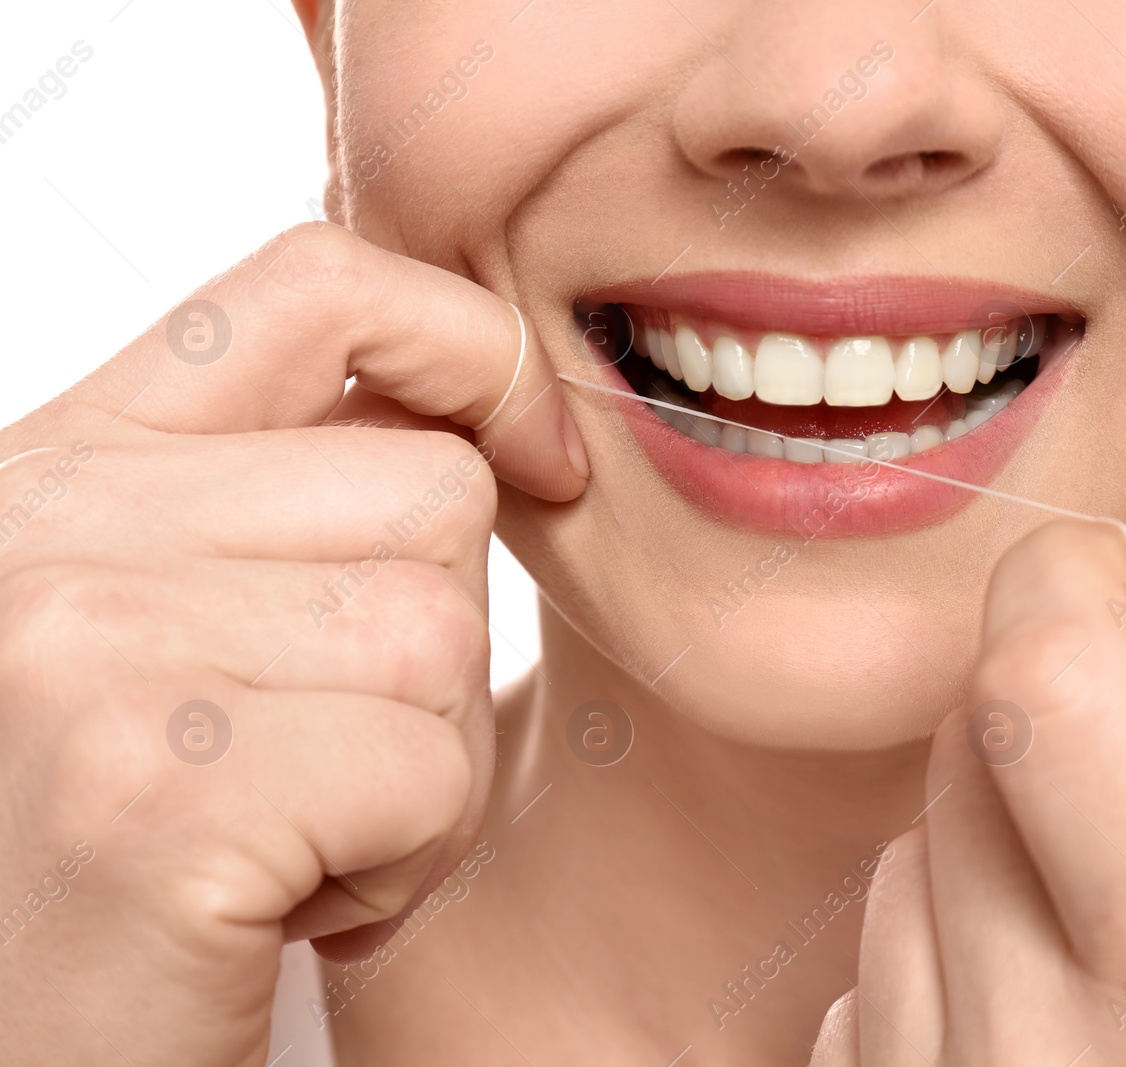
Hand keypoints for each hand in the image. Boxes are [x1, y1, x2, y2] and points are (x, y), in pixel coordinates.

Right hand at [0, 222, 584, 1063]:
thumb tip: (480, 419)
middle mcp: (50, 526)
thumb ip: (274, 504)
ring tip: (283, 841)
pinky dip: (399, 865)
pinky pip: (430, 768)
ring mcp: (91, 645)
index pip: (316, 285)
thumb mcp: (165, 638)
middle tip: (308, 768)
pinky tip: (274, 913)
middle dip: (433, 651)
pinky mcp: (160, 787)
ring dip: (421, 768)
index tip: (543, 458)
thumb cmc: (122, 862)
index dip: (469, 346)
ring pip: (445, 628)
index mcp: (59, 467)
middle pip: (430, 488)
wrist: (19, 1045)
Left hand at [812, 521, 1125, 1065]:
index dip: (1059, 591)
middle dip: (1049, 729)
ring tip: (1106, 959)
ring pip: (904, 861)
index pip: (1045, 702)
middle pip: (964, 762)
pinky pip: (863, 978)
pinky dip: (938, 961)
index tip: (1092, 572)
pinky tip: (1036, 1028)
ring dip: (991, 856)